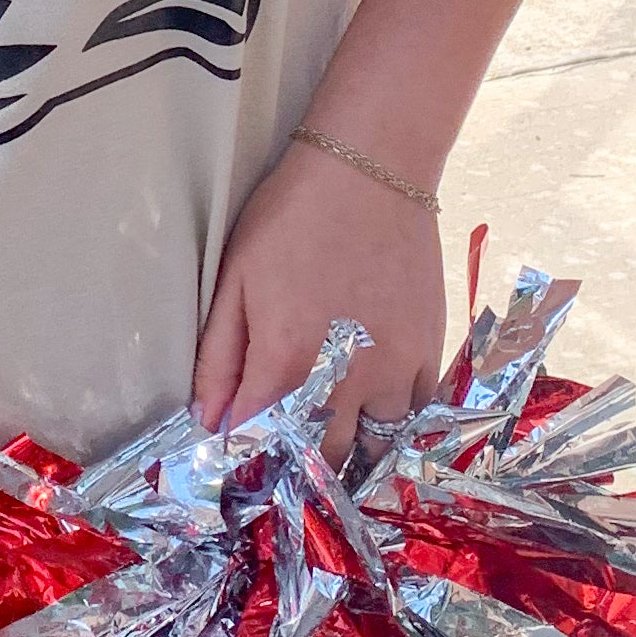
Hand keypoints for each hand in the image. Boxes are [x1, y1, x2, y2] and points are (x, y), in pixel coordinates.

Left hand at [193, 138, 446, 459]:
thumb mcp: (236, 279)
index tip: (234, 461)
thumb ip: (219, 358)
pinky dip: (390, 425)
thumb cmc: (292, 217)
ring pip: (371, 442)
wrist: (372, 170)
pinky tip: (374, 417)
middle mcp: (344, 377)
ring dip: (346, 448)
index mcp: (287, 359)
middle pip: (318, 455)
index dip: (242, 455)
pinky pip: (414, 415)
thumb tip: (208, 422)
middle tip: (279, 461)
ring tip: (328, 443)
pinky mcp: (428, 352)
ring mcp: (393, 369)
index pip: (259, 438)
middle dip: (294, 466)